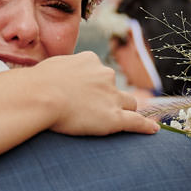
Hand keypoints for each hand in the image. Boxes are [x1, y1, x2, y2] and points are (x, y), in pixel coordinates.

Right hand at [36, 52, 158, 136]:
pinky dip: (146, 126)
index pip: (97, 72)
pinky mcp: (114, 118)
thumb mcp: (49, 68)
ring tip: (120, 120)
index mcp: (89, 61)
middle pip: (115, 87)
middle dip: (111, 97)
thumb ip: (59, 70)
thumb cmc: (37, 83)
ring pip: (128, 103)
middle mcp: (104, 75)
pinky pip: (136, 122)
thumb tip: (53, 75)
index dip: (92, 84)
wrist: (40, 95)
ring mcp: (111, 96)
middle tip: (95, 109)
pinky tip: (153, 130)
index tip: (83, 92)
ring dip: (126, 110)